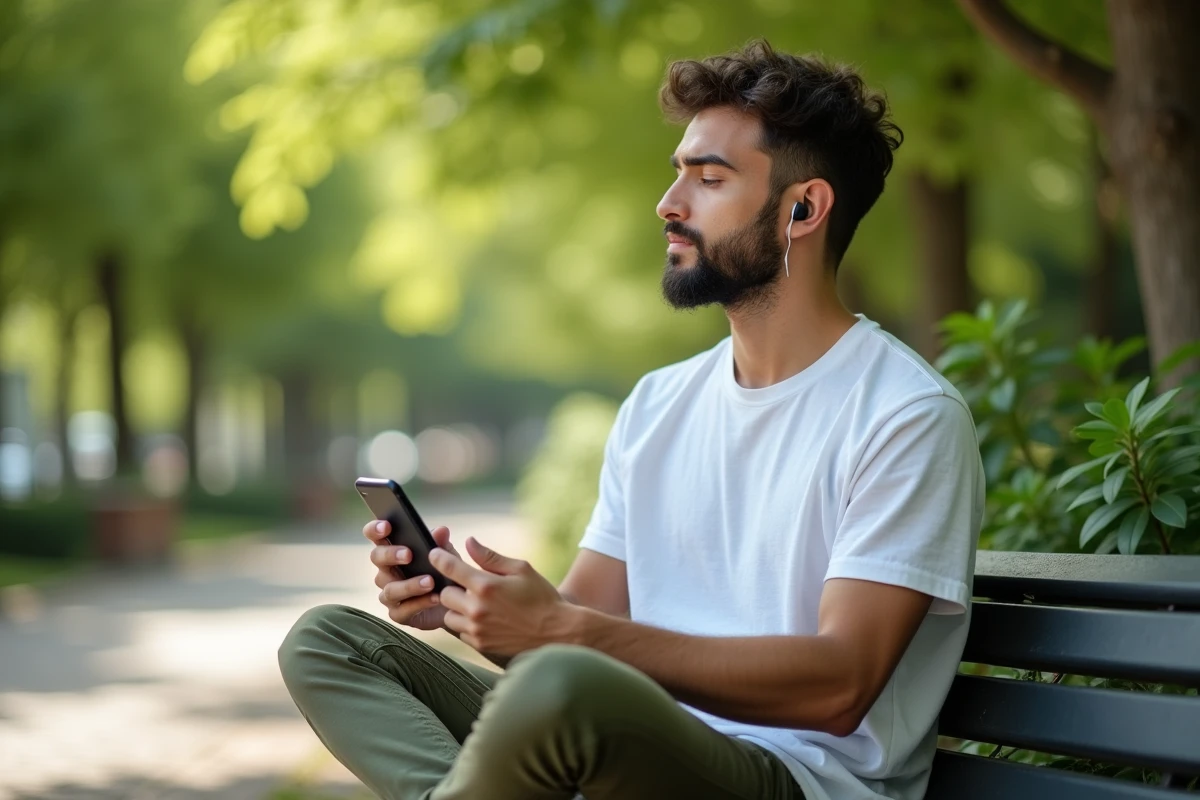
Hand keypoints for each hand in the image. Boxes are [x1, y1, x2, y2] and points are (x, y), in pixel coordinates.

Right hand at [364, 520, 458, 630]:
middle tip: (408, 554)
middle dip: (390, 555)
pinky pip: (402, 609)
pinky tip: (435, 597)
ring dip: (409, 584)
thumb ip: (442, 545)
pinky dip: (419, 603)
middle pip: (377, 558)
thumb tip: (441, 530)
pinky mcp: (398, 614)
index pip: (375, 535)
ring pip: (390, 589)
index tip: (387, 526)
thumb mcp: (448, 556)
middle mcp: (386, 571)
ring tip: (430, 581)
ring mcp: (390, 594)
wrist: (456, 605)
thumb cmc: (445, 573)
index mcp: (393, 550)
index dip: (375, 529)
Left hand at [432, 537, 574, 656]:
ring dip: (457, 608)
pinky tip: (485, 620)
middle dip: (453, 587)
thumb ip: (491, 557)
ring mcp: (477, 630)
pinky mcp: (480, 645)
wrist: (557, 633)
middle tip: (468, 585)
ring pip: (449, 616)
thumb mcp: (521, 569)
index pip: (450, 568)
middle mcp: (477, 609)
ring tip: (477, 604)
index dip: (439, 558)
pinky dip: (467, 625)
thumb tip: (468, 542)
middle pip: (445, 594)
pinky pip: (460, 632)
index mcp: (486, 586)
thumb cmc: (542, 597)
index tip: (435, 554)